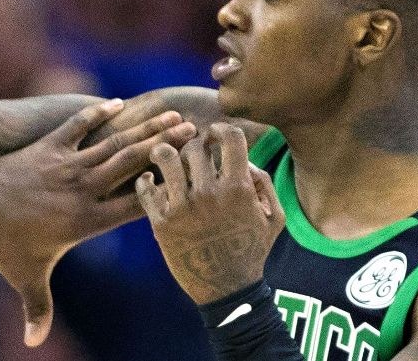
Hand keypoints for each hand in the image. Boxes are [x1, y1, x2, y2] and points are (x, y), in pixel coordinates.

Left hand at [0, 100, 196, 346]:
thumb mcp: (25, 277)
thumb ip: (38, 309)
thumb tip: (33, 344)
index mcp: (86, 221)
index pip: (136, 204)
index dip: (166, 189)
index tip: (193, 176)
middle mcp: (82, 189)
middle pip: (133, 164)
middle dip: (165, 146)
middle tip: (193, 131)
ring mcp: (65, 164)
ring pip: (112, 141)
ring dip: (143, 126)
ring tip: (170, 114)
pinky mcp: (47, 146)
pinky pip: (78, 126)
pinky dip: (97, 114)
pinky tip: (118, 104)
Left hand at [135, 123, 284, 304]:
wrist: (226, 289)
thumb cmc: (251, 250)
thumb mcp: (273, 218)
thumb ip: (264, 183)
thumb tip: (245, 160)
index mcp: (238, 188)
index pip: (230, 138)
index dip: (222, 129)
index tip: (215, 134)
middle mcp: (209, 193)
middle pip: (194, 146)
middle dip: (193, 144)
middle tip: (191, 151)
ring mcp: (183, 207)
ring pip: (165, 158)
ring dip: (163, 152)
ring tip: (162, 154)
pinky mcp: (161, 221)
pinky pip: (145, 188)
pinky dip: (144, 180)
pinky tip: (148, 180)